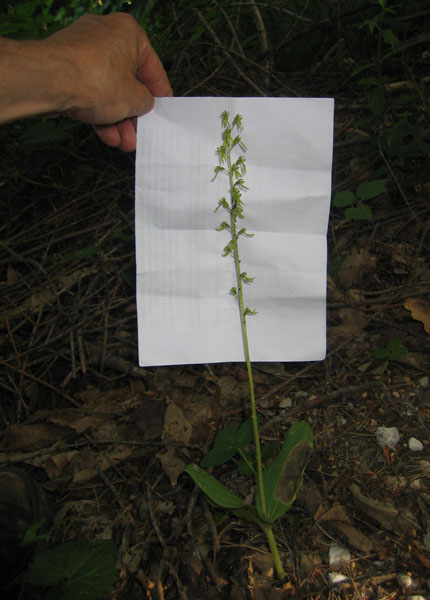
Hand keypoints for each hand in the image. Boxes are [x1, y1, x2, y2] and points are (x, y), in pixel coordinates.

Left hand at [44, 13, 171, 150]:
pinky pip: (89, 93)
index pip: (152, 67)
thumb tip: (144, 103)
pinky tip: (107, 135)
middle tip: (139, 133)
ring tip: (124, 142)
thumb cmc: (95, 79)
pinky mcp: (66, 67)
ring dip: (117, 120)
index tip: (162, 109)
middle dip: (132, 114)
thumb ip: (145, 101)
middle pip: (126, 82)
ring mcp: (82, 51)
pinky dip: (99, 114)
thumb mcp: (135, 99)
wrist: (50, 80)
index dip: (159, 93)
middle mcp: (105, 36)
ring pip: (107, 91)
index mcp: (128, 33)